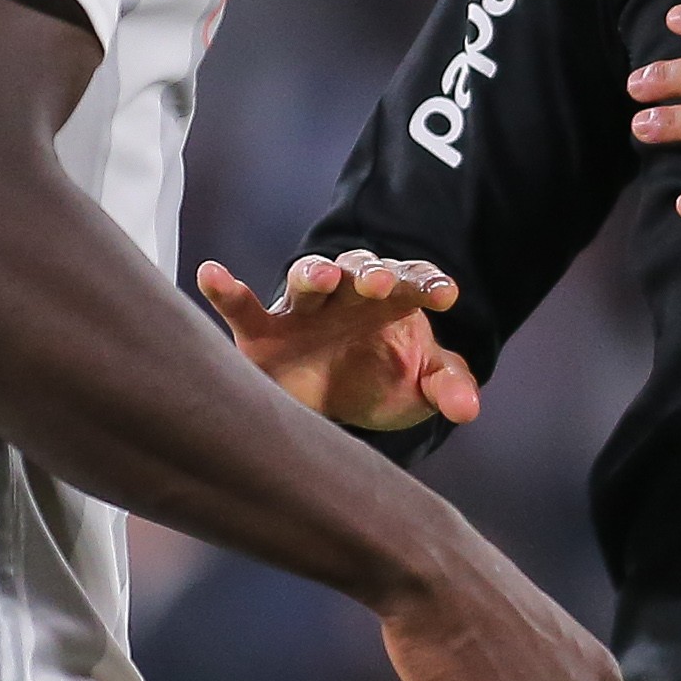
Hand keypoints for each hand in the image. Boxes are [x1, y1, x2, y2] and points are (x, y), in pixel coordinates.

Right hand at [197, 251, 482, 431]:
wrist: (335, 406)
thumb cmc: (383, 380)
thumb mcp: (421, 386)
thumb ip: (447, 386)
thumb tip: (469, 408)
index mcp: (392, 300)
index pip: (413, 281)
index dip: (427, 284)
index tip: (445, 295)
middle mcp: (348, 295)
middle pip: (361, 271)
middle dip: (371, 275)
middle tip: (380, 286)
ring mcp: (304, 310)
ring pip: (308, 277)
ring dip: (315, 274)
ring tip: (323, 278)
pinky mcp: (264, 332)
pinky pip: (243, 307)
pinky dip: (226, 289)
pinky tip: (211, 272)